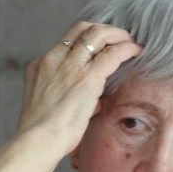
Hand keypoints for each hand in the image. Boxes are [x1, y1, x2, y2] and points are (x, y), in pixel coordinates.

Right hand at [14, 21, 140, 156]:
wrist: (36, 143)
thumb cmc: (41, 136)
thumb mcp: (48, 108)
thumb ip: (68, 98)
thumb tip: (94, 102)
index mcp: (39, 67)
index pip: (66, 42)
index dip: (86, 40)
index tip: (100, 47)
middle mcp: (53, 60)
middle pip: (82, 28)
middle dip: (104, 30)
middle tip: (118, 39)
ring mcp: (69, 67)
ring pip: (97, 33)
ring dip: (117, 34)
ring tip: (129, 42)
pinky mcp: (87, 78)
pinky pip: (112, 53)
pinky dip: (127, 48)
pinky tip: (136, 51)